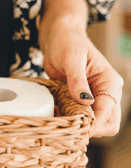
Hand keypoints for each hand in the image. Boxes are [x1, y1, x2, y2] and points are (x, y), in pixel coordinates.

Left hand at [40, 22, 123, 136]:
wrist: (58, 38)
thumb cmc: (67, 42)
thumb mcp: (71, 58)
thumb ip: (77, 80)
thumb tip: (85, 101)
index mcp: (110, 81)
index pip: (108, 112)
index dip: (94, 124)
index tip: (76, 129)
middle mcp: (106, 92)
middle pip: (108, 123)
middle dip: (90, 129)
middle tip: (67, 127)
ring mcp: (94, 97)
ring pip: (96, 123)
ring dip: (80, 127)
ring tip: (60, 119)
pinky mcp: (81, 100)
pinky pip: (81, 117)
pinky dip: (72, 120)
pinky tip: (57, 114)